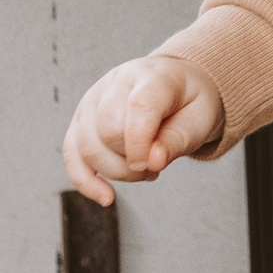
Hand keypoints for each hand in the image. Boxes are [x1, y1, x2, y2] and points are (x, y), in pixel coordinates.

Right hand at [64, 55, 221, 203]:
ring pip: (87, 146)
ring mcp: (92, 100)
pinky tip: (107, 198)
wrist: (179, 88)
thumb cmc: (191, 103)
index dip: (142, 144)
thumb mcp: (200, 118)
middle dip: (133, 161)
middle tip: (157, 164)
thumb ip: (178, 139)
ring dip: (116, 172)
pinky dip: (86, 181)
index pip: (138, 107)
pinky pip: (71, 155)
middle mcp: (115, 82)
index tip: (153, 167)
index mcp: (152, 75)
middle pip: (107, 130)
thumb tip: (153, 162)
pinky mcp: (81, 121)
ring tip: (145, 170)